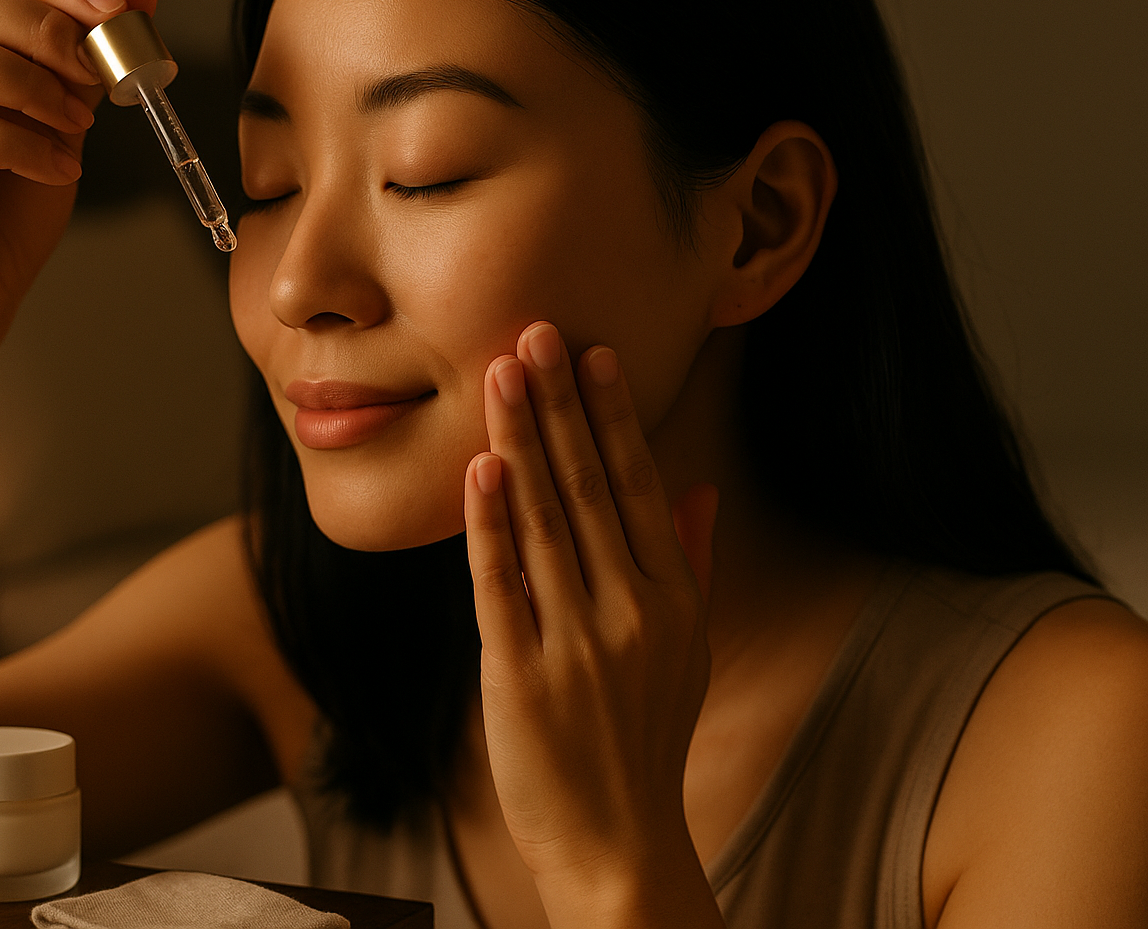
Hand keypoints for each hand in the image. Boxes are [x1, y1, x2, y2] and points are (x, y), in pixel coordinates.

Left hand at [464, 321, 719, 922]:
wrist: (618, 845)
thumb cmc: (647, 741)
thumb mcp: (689, 651)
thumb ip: (693, 564)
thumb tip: (700, 488)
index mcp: (672, 600)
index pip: (638, 488)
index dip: (612, 418)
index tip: (592, 355)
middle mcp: (630, 612)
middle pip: (588, 489)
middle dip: (560, 405)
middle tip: (534, 332)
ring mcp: (576, 643)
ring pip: (543, 521)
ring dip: (519, 441)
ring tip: (499, 375)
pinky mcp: (521, 676)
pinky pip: (501, 585)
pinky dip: (488, 523)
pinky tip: (478, 469)